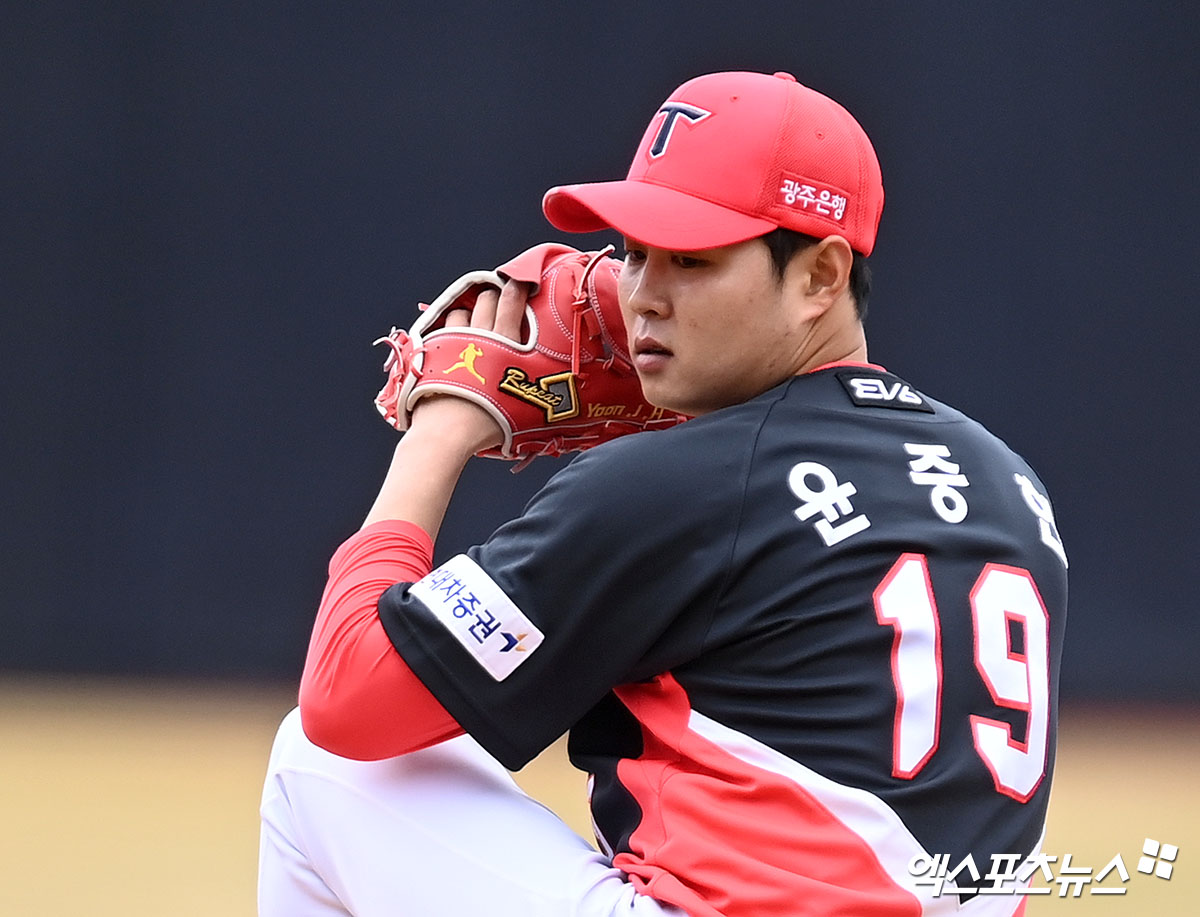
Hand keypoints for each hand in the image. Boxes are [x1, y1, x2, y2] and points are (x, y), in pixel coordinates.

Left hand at [406, 279, 530, 454]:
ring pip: (461, 311)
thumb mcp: (528, 412)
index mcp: (505, 345)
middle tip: (500, 302)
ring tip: (474, 325)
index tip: (522, 283)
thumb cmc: (488, 426)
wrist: (446, 434)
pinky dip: (447, 331)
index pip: (512, 300)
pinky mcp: (433, 352)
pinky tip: (452, 342)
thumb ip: (542, 397)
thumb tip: (562, 401)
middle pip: (486, 298)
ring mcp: (452, 341)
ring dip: (469, 314)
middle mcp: (479, 336)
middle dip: (494, 296)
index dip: (518, 287)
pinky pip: (440, 329)